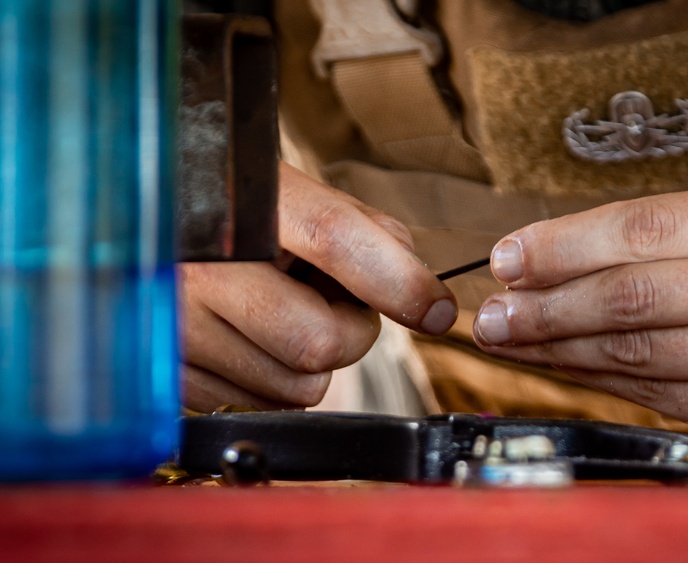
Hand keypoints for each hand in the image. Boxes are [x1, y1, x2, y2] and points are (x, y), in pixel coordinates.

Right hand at [180, 162, 456, 412]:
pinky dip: (272, 381)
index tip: (437, 309)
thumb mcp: (293, 193)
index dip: (399, 281)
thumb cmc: (228, 208)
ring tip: (277, 314)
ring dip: (310, 361)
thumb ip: (363, 227)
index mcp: (239, 205)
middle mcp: (197, 268)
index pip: (335, 239)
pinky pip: (259, 407)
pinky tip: (247, 339)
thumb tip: (416, 286)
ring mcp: (175, 328)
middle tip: (330, 301)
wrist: (130, 220)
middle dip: (350, 330)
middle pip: (323, 342)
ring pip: (298, 388)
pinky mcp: (167, 376)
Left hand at [472, 186, 687, 475]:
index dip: (563, 243)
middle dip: (544, 302)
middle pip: (628, 291)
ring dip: (557, 344)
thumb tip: (578, 260)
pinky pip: (657, 394)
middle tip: (493, 307)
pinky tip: (562, 368)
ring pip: (634, 348)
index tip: (512, 254)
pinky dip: (596, 379)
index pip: (642, 227)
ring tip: (509, 337)